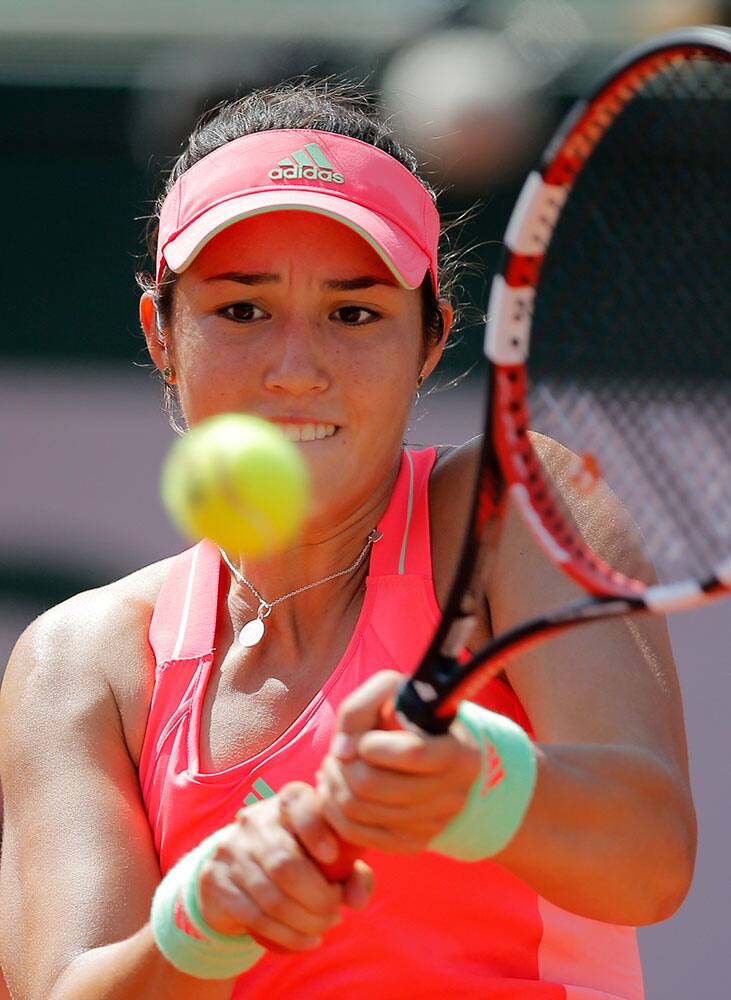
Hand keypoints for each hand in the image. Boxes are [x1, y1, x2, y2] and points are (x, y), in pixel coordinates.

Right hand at [196, 782, 373, 951]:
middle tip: (335, 911)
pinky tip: (307, 940)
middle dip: (319, 898)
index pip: (296, 801)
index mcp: (286, 802)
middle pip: (286, 864)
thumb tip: (356, 898)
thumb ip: (352, 873)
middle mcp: (255, 821)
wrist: (239, 873)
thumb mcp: (329, 858)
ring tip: (324, 926)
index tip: (333, 856)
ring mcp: (231, 851)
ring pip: (272, 898)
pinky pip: (257, 917)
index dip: (315, 829)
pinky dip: (288, 936)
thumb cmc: (299, 859)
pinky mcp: (216, 882)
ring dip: (307, 922)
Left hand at [316, 671, 480, 853]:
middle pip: (374, 786)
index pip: (411, 754)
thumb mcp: (391, 693)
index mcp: (459, 753)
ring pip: (360, 812)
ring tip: (332, 767)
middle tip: (334, 754)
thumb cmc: (408, 716)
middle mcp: (453, 793)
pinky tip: (334, 790)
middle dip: (342, 767)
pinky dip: (335, 812)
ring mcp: (435, 823)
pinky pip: (359, 835)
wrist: (433, 752)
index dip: (373, 746)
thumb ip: (360, 709)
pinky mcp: (413, 843)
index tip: (361, 739)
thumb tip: (342, 751)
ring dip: (333, 786)